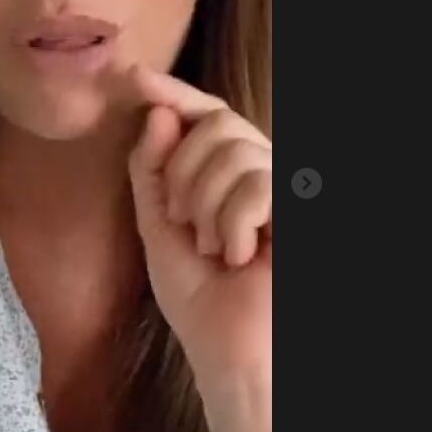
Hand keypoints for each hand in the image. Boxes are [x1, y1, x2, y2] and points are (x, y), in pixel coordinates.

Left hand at [125, 67, 270, 431]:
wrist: (231, 354)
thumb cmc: (201, 302)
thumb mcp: (160, 229)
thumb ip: (153, 172)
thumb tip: (159, 114)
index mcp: (228, 175)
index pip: (207, 115)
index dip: (175, 91)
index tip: (133, 77)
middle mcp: (262, 173)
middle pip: (217, 124)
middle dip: (184, 174)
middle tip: (186, 227)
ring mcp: (285, 189)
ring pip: (235, 152)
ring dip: (207, 207)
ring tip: (216, 252)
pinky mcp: (299, 208)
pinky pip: (258, 184)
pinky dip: (234, 224)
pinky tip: (240, 256)